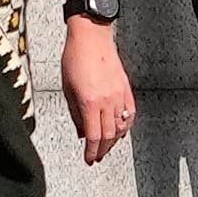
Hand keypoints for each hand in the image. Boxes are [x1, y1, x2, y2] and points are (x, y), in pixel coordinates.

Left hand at [61, 2, 139, 157]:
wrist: (91, 37)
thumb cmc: (75, 57)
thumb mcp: (67, 89)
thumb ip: (75, 114)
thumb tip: (81, 131)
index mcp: (89, 102)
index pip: (93, 136)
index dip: (92, 152)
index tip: (89, 159)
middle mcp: (107, 100)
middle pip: (108, 135)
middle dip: (102, 150)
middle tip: (97, 157)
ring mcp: (119, 94)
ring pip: (121, 126)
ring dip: (114, 140)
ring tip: (107, 146)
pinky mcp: (125, 87)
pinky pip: (130, 113)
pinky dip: (125, 125)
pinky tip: (120, 129)